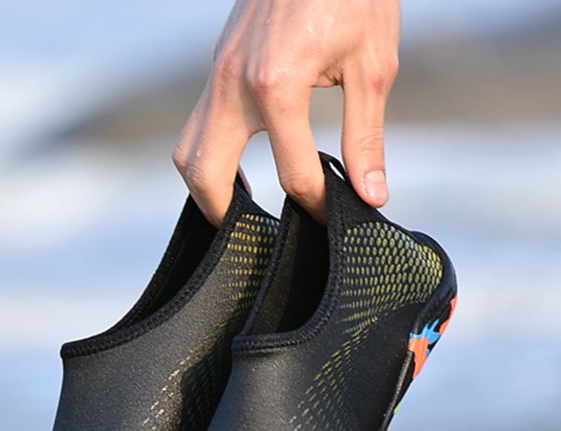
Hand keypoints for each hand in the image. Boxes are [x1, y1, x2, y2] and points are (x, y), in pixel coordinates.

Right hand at [174, 0, 400, 223]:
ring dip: (209, 186)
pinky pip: (200, 121)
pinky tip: (244, 165)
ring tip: (245, 209)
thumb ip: (366, 136)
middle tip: (261, 236)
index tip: (340, 215)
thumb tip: (372, 196)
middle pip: (202, 173)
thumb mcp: (372, 64)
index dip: (321, 206)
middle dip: (226, 217)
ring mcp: (219, 71)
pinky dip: (213, 153)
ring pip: (188, 148)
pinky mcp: (219, 62)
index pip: (293, 176)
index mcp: (276, 86)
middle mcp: (234, 83)